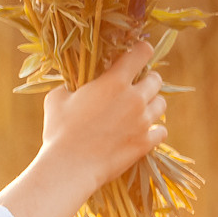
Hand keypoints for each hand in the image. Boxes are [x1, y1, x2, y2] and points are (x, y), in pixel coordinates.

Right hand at [0, 39, 169, 216]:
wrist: (70, 166)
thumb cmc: (59, 130)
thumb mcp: (56, 98)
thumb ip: (71, 85)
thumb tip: (75, 85)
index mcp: (113, 82)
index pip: (141, 53)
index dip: (141, 50)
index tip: (138, 53)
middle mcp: (135, 98)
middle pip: (156, 80)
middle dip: (147, 79)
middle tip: (135, 86)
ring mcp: (143, 122)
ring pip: (161, 104)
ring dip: (152, 104)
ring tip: (138, 110)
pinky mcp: (146, 143)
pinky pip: (161, 130)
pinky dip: (154, 129)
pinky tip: (142, 131)